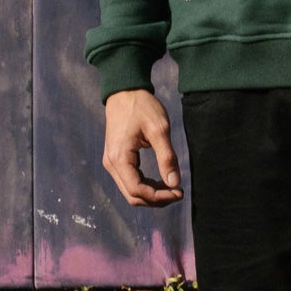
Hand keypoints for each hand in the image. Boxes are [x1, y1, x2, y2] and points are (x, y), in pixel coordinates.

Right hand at [102, 89, 183, 207]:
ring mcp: (111, 162)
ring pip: (130, 190)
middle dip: (156, 199)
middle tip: (178, 192)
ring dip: (151, 194)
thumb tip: (174, 183)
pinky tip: (161, 181)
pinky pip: (129, 180)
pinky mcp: (116, 158)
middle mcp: (111, 164)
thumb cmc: (141, 106)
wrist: (125, 91)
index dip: (159, 197)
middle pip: (132, 195)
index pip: (138, 190)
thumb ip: (167, 157)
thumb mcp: (159, 129)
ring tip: (172, 188)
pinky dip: (145, 185)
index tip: (179, 191)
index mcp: (119, 158)